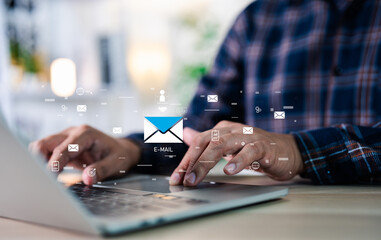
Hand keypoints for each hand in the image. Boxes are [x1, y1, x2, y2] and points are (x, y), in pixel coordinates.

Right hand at [29, 125, 140, 184]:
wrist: (121, 151)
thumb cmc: (119, 155)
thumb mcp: (116, 163)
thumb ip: (102, 170)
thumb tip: (87, 179)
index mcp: (86, 134)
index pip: (64, 147)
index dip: (56, 161)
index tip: (50, 174)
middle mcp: (72, 133)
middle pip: (46, 142)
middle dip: (39, 159)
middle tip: (43, 177)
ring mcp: (66, 140)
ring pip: (42, 147)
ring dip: (39, 161)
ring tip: (44, 178)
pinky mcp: (62, 148)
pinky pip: (46, 154)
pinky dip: (43, 164)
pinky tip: (48, 177)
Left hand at [169, 121, 303, 185]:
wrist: (287, 150)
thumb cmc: (255, 149)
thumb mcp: (228, 145)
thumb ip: (207, 141)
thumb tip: (186, 133)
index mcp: (222, 129)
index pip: (199, 142)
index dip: (186, 160)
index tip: (176, 178)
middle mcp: (233, 130)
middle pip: (207, 142)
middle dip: (192, 162)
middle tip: (184, 180)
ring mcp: (248, 136)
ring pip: (222, 144)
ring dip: (206, 162)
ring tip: (196, 178)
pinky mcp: (263, 146)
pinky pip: (249, 151)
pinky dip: (238, 161)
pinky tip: (229, 171)